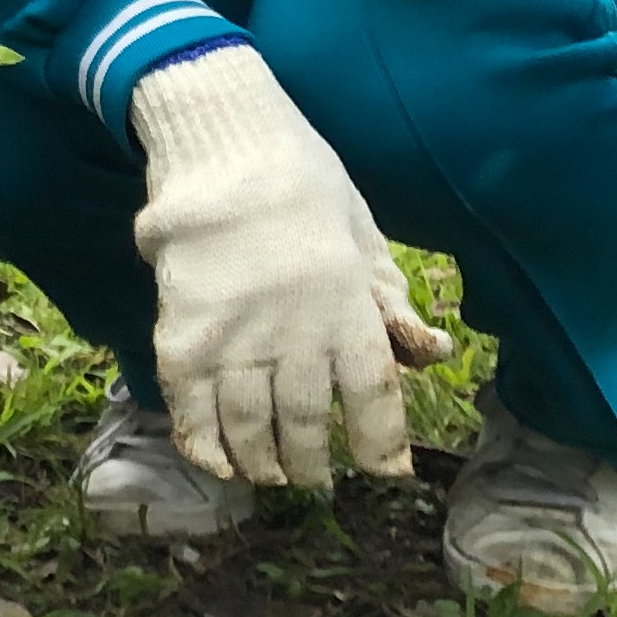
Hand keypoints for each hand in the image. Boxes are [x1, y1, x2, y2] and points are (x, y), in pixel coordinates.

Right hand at [130, 45, 449, 488]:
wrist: (220, 140)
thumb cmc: (300, 178)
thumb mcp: (363, 233)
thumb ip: (391, 299)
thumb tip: (435, 354)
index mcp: (347, 305)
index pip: (373, 396)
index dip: (381, 443)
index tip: (385, 470)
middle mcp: (294, 331)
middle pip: (306, 422)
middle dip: (314, 461)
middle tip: (315, 475)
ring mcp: (233, 335)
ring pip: (250, 425)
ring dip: (263, 462)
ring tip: (270, 473)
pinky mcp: (181, 332)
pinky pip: (191, 407)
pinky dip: (204, 445)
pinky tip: (219, 464)